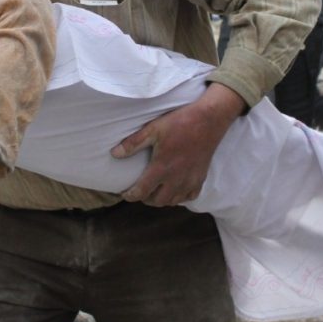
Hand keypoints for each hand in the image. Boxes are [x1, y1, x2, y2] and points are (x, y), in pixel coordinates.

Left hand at [112, 83, 244, 206]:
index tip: (124, 193)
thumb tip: (114, 154)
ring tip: (155, 191)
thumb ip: (133, 144)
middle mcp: (175, 179)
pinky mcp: (200, 178)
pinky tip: (174, 189)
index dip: (130, 195)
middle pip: (157, 201)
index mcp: (161, 168)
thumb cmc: (179, 123)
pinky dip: (179, 198)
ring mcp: (190, 180)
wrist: (208, 120)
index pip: (141, 191)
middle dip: (145, 199)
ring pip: (172, 201)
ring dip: (161, 199)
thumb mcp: (152, 129)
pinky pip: (189, 197)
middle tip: (140, 190)